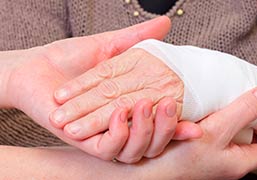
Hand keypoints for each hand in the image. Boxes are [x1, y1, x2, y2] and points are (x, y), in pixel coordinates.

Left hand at [2, 16, 200, 159]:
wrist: (34, 69)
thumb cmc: (70, 58)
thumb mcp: (110, 46)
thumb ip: (137, 38)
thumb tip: (166, 23)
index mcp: (131, 103)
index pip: (158, 111)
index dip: (176, 111)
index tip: (192, 103)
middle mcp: (121, 122)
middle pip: (151, 133)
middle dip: (165, 123)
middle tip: (172, 102)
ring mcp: (104, 133)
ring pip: (134, 146)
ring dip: (142, 130)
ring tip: (140, 105)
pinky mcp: (86, 142)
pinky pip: (108, 148)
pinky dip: (116, 134)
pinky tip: (117, 114)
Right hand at [144, 86, 256, 179]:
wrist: (143, 171)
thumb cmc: (180, 158)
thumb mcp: (217, 132)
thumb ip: (242, 112)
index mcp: (237, 162)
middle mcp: (224, 162)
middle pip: (249, 143)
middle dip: (254, 126)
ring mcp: (208, 157)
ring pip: (228, 136)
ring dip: (231, 121)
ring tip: (233, 103)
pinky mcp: (193, 151)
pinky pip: (209, 133)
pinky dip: (212, 121)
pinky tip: (206, 110)